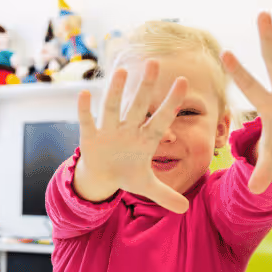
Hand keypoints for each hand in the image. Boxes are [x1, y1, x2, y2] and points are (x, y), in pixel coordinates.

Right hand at [74, 60, 190, 212]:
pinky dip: (85, 109)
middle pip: (138, 105)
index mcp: (145, 139)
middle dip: (145, 86)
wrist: (102, 175)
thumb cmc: (126, 173)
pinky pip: (87, 121)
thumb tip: (186, 209)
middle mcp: (128, 129)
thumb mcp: (146, 186)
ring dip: (115, 91)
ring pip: (113, 107)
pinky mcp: (90, 137)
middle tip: (154, 62)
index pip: (161, 118)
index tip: (184, 82)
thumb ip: (165, 195)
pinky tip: (84, 93)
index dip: (172, 103)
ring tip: (121, 71)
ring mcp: (109, 131)